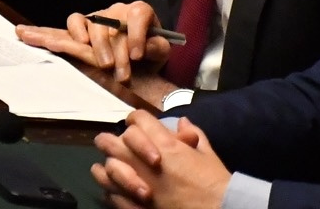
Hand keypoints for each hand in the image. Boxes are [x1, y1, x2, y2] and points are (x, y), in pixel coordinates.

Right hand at [15, 1, 171, 83]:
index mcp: (137, 12)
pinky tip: (24, 32)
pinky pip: (62, 30)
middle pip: (108, 24)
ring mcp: (94, 21)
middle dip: (112, 49)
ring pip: (83, 23)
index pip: (137, 14)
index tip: (137, 55)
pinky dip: (43, 32)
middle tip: (118, 71)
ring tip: (85, 51)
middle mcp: (114, 12)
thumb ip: (156, 48)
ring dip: (85, 41)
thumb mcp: (160, 52)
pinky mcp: (79, 33)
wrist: (141, 60)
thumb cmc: (150, 54)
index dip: (136, 33)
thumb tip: (146, 47)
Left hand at [93, 110, 229, 208]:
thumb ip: (193, 135)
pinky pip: (111, 194)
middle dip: (111, 140)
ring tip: (109, 166)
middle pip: (112, 141)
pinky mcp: (134, 205)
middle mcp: (145, 162)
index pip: (137, 119)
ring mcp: (137, 185)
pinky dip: (111, 190)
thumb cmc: (213, 182)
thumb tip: (183, 122)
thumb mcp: (207, 154)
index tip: (137, 126)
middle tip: (113, 144)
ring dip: (106, 165)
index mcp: (164, 144)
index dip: (136, 119)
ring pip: (106, 168)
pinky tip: (114, 189)